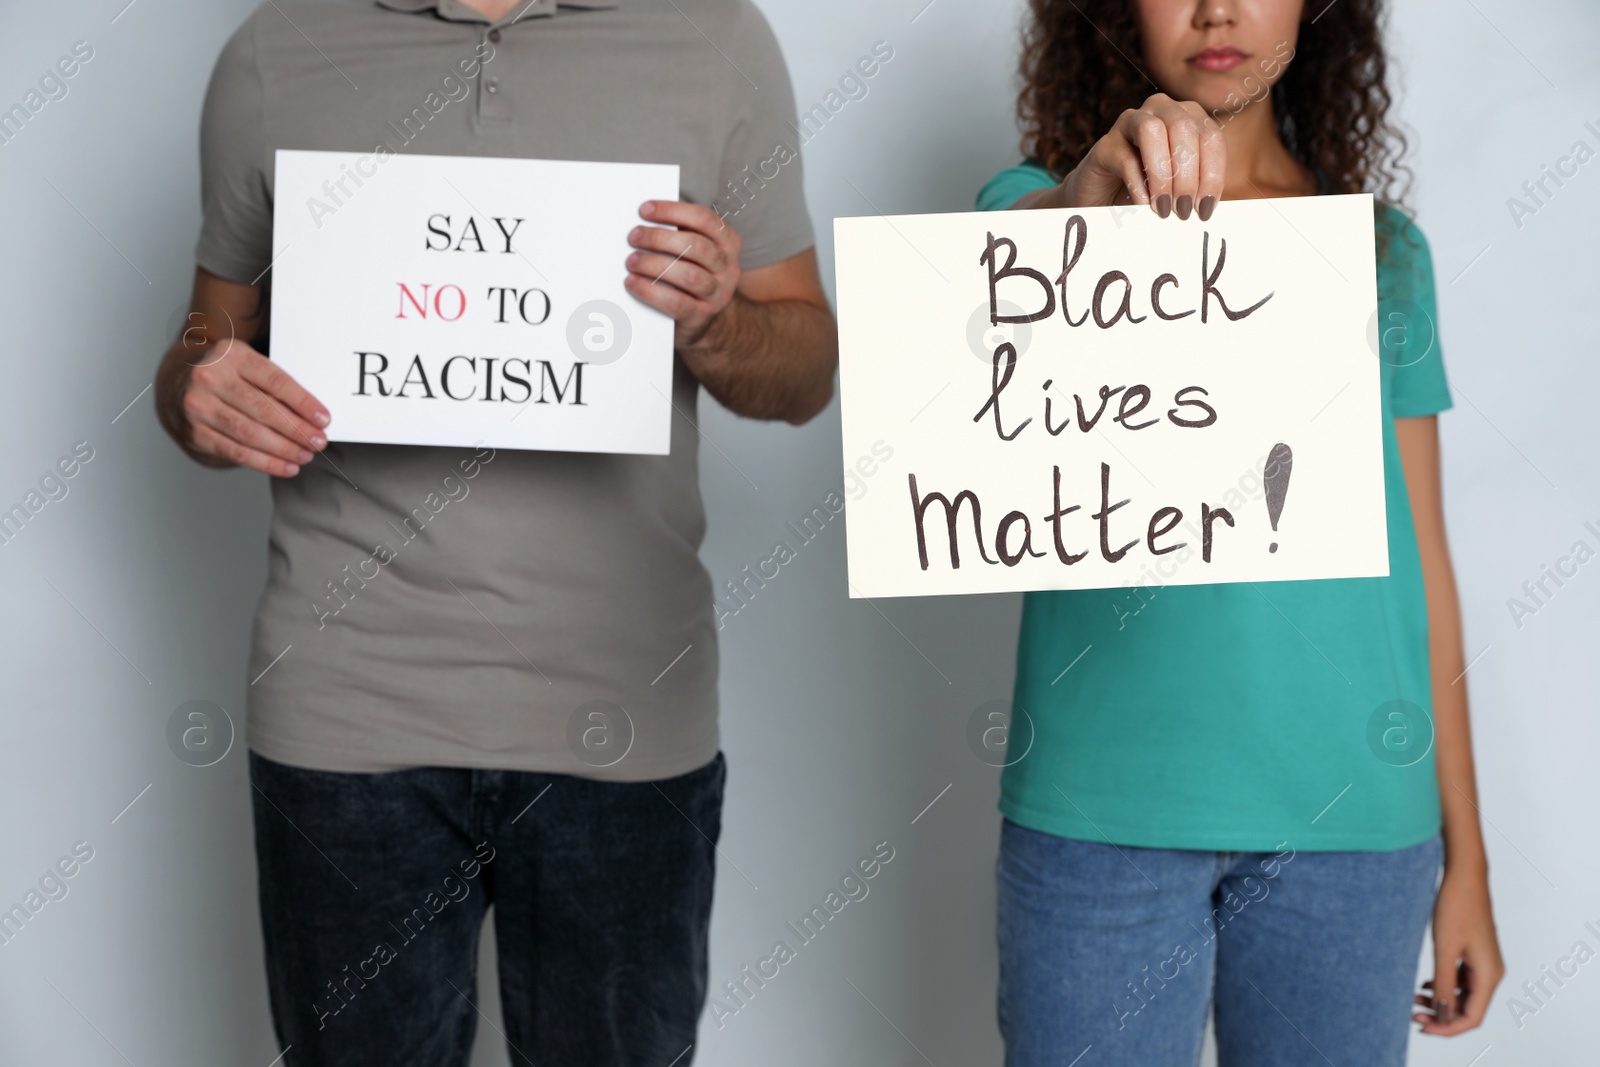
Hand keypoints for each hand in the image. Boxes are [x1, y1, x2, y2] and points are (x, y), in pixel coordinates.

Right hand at [179, 338, 329, 476]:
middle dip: (296, 430)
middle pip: (263, 409)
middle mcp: (210, 377)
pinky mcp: (194, 431)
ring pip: (250, 433)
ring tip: (305, 455)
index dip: (302, 402)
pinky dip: (265, 462)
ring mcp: (198, 405)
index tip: (323, 419)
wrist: (179, 385)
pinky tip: (286, 466)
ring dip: (283, 449)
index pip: (275, 381)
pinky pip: (235, 452)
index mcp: (231, 354)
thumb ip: (274, 383)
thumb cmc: (228, 376)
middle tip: (318, 442)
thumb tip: (314, 416)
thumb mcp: (248, 365)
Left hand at [624, 200, 741, 347]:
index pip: (704, 219)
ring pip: (689, 275)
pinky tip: (633, 282)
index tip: (645, 210)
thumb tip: (643, 219)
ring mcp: (718, 294)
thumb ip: (677, 233)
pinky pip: (677, 302)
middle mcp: (728, 267)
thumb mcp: (692, 251)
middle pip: (696, 246)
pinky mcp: (701, 316)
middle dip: (660, 238)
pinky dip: (651, 291)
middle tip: (634, 236)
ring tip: (632, 261)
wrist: (699, 318)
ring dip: (654, 264)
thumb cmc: (689, 274)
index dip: (673, 211)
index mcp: (728, 243)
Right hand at [1060, 92, 1225, 219]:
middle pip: (1183, 128)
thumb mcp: (1181, 189)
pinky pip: (1124, 156)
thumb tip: (1209, 208)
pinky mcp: (1105, 144)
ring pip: (1151, 130)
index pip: (1211, 137)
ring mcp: (1130, 122)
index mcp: (1189, 117)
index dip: (1213, 174)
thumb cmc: (1150, 192)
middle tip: (1184, 211)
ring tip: (1164, 208)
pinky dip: (1137, 183)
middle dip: (1187, 175)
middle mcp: (1161, 110)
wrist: (1104, 200)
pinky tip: (1144, 205)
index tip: (1206, 209)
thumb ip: (1198, 190)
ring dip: (1162, 173)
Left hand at [1414, 863, 1503, 1034]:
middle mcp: (1491, 973)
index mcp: (1489, 975)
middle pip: (1469, 1008)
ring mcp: (1484, 963)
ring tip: (1415, 999)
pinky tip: (1426, 985)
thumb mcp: (1444, 949)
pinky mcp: (1475, 954)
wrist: (1464, 877)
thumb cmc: (1456, 907)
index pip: (1472, 1017)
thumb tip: (1441, 1013)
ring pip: (1464, 995)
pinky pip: (1462, 980)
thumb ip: (1444, 983)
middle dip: (1442, 1015)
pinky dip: (1445, 986)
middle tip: (1414, 1013)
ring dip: (1442, 1000)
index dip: (1448, 1028)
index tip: (1422, 1026)